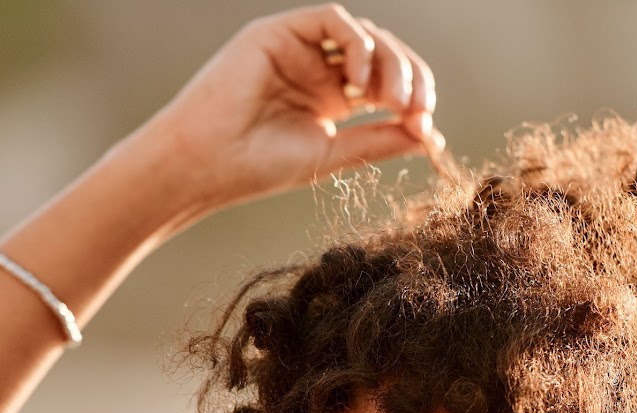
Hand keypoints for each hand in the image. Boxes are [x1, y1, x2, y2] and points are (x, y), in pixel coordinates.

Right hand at [133, 4, 441, 215]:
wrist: (205, 164)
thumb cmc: (258, 168)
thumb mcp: (334, 155)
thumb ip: (381, 140)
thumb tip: (432, 135)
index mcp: (332, 100)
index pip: (387, 82)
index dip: (414, 95)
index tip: (424, 122)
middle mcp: (318, 70)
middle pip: (382, 55)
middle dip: (409, 76)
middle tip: (415, 107)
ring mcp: (299, 49)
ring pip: (363, 34)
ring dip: (389, 60)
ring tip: (390, 98)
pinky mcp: (279, 33)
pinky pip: (331, 19)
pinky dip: (357, 42)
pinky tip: (361, 77)